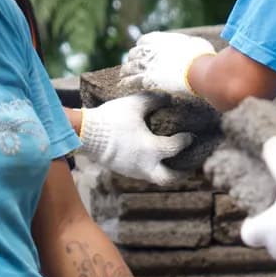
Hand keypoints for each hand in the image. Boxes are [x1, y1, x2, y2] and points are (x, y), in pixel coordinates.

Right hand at [78, 93, 193, 184]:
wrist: (85, 133)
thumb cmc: (112, 118)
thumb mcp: (136, 104)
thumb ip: (155, 100)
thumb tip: (168, 98)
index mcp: (151, 149)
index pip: (176, 148)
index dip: (186, 141)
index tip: (190, 136)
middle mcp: (145, 164)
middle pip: (168, 178)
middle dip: (181, 174)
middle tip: (189, 166)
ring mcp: (133, 170)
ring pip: (154, 177)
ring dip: (165, 171)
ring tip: (171, 163)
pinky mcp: (122, 170)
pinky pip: (142, 173)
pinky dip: (151, 168)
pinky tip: (151, 158)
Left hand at [119, 32, 214, 94]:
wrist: (197, 69)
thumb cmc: (201, 56)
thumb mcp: (195, 43)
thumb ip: (188, 44)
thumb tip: (193, 46)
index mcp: (161, 40)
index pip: (144, 40)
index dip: (142, 46)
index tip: (142, 50)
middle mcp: (151, 50)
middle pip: (134, 53)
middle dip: (132, 58)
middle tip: (132, 64)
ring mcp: (148, 65)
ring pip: (130, 67)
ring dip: (126, 70)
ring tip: (123, 74)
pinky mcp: (147, 80)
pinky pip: (131, 81)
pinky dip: (126, 83)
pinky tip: (123, 85)